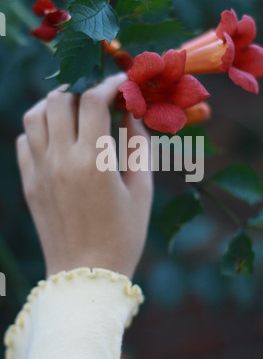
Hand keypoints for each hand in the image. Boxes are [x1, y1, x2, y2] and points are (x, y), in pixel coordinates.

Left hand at [17, 74, 152, 278]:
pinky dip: (40, 129)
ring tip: (75, 111)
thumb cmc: (123, 235)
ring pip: (35, 115)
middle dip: (82, 89)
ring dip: (55, 104)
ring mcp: (40, 171)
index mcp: (94, 161)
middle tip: (99, 97)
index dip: (109, 84)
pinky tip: (58, 137)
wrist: (86, 274)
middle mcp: (61, 160)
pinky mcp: (30, 183)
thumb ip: (137, 146)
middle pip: (59, 100)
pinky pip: (25, 141)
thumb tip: (130, 113)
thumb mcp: (142, 190)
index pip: (94, 101)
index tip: (121, 85)